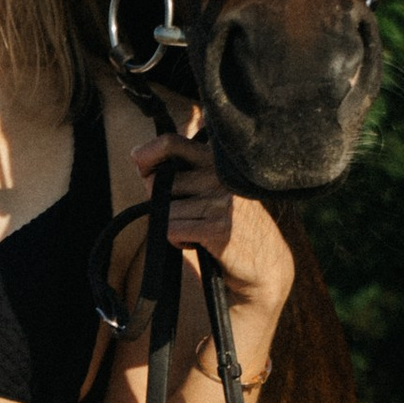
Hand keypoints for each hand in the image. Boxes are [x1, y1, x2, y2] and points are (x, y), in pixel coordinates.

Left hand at [132, 126, 295, 332]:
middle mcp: (218, 174)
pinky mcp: (217, 227)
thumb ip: (184, 171)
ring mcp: (220, 200)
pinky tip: (199, 242)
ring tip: (197, 230)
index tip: (140, 162)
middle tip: (184, 213)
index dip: (148, 152)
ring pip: (163, 211)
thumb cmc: (231, 222)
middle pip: (157, 183)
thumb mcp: (214, 186)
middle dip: (160, 202)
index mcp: (217, 159)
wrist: (265, 260)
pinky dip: (178, 241)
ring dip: (172, 226)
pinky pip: (172, 230)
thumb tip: (138, 158)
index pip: (171, 142)